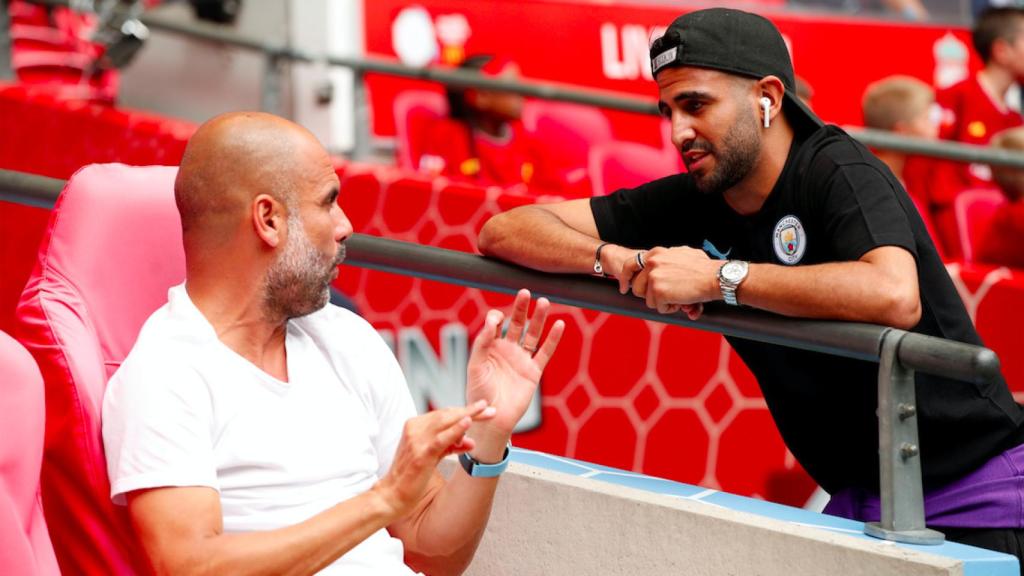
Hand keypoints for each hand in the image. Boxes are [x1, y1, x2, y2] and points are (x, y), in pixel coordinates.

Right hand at [373, 401, 494, 517]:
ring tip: (486, 412)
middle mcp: (414, 428)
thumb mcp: (432, 456)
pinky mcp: (421, 454)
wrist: (392, 495)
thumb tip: (471, 441)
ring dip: (468, 415)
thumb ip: (450, 446)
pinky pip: (440, 439)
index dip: (465, 410)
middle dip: (471, 410)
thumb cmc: (411, 476)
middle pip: (447, 414)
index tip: (483, 408)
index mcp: (415, 425)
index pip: (444, 413)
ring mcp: (417, 440)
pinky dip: (455, 430)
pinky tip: (467, 423)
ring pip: (445, 421)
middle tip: (490, 409)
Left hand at [464, 289, 563, 458]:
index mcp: (490, 347)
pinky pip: (545, 352)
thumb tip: (492, 321)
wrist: (492, 418)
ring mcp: (521, 359)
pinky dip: (553, 339)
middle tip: (525, 292)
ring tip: (544, 301)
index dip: (496, 317)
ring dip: (538, 318)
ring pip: (532, 334)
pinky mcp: (533, 371)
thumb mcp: (475, 365)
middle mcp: (507, 350)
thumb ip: (482, 342)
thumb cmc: (479, 393)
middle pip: (516, 323)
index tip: (497, 320)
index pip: (496, 324)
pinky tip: (559, 325)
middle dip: (520, 308)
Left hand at [624, 246, 719, 313]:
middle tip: (664, 297)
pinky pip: (658, 307)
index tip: (624, 287)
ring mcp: (653, 277)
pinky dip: (670, 308)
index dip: (626, 277)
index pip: (631, 264)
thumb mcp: (684, 255)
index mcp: (656, 252)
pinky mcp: (658, 291)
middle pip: (637, 287)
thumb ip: (669, 260)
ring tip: (678, 297)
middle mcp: (652, 262)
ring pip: (648, 299)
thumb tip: (663, 270)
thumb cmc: (705, 268)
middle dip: (649, 295)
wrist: (715, 277)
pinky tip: (682, 301)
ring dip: (662, 302)